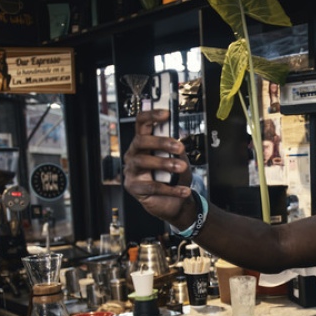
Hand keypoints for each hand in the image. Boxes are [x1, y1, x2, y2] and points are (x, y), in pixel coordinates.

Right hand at [123, 109, 192, 224]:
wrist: (173, 202)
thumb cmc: (173, 177)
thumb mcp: (177, 159)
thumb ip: (175, 147)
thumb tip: (179, 136)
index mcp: (143, 143)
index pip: (141, 124)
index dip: (152, 116)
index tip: (167, 113)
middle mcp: (134, 154)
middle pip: (141, 141)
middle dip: (161, 142)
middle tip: (179, 147)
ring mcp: (131, 171)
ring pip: (143, 162)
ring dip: (164, 164)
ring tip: (181, 167)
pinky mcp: (134, 188)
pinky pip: (152, 187)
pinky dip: (170, 189)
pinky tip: (184, 190)